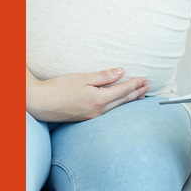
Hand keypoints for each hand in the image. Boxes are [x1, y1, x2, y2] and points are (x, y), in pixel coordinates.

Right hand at [26, 68, 149, 122]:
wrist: (42, 103)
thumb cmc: (59, 88)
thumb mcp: (83, 78)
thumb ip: (103, 76)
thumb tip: (121, 72)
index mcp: (99, 99)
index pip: (123, 90)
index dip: (135, 84)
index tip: (145, 79)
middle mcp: (99, 110)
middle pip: (123, 101)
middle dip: (137, 93)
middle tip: (148, 87)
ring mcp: (93, 116)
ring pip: (117, 108)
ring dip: (130, 100)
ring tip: (139, 95)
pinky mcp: (87, 118)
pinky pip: (109, 112)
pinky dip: (119, 106)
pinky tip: (119, 103)